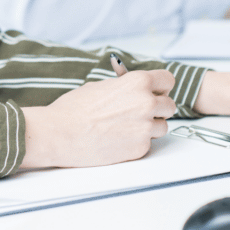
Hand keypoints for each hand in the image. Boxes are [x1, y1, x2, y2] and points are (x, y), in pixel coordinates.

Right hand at [20, 69, 175, 168]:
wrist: (60, 133)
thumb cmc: (74, 108)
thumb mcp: (100, 86)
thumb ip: (124, 86)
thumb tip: (135, 88)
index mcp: (137, 82)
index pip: (168, 80)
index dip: (161, 86)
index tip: (155, 91)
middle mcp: (146, 103)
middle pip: (169, 105)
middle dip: (157, 108)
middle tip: (140, 112)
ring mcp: (145, 128)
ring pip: (162, 127)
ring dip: (149, 127)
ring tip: (125, 127)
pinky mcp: (140, 149)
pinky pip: (148, 144)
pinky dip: (137, 142)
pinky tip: (118, 139)